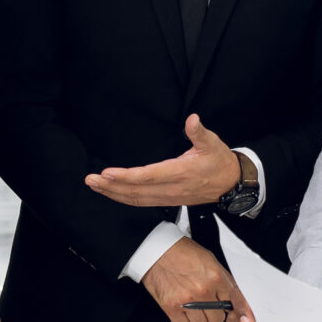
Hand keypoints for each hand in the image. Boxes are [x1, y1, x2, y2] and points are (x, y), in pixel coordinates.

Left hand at [85, 114, 242, 207]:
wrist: (230, 184)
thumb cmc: (219, 161)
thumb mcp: (213, 143)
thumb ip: (199, 132)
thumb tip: (192, 119)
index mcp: (181, 172)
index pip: (149, 176)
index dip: (127, 176)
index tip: (108, 172)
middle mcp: (172, 188)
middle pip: (136, 191)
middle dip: (111, 187)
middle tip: (91, 179)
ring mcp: (169, 197)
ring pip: (136, 199)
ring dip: (113, 194)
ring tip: (94, 185)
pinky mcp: (167, 200)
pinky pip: (141, 202)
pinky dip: (123, 198)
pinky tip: (111, 192)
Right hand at [144, 240, 289, 321]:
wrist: (157, 249)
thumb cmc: (182, 252)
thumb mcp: (210, 260)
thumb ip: (223, 280)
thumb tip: (234, 298)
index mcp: (215, 276)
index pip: (235, 299)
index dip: (243, 313)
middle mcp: (203, 290)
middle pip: (218, 319)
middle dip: (212, 313)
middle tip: (204, 302)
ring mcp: (186, 300)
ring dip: (198, 319)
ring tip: (191, 305)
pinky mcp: (170, 307)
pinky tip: (181, 311)